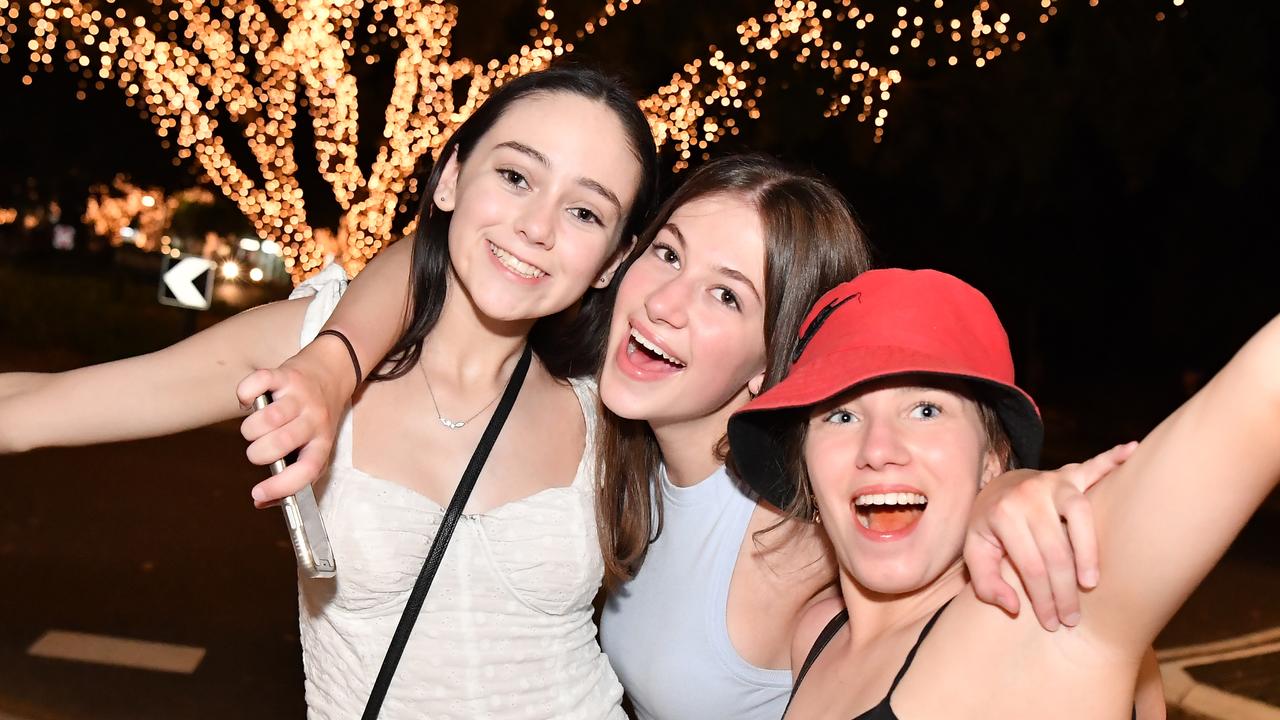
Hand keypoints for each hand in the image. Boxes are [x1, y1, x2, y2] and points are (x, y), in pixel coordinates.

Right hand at [235, 335, 357, 507]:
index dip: (281, 486)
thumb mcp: (315, 446)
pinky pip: (259, 382)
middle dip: (258, 453)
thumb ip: (293, 474)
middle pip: (280, 443)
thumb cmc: (316, 417)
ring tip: (254, 429)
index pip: (307, 470)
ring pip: (267, 418)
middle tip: (259, 448)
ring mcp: (300, 395)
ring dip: (250, 429)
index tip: (258, 493)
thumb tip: (261, 500)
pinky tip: (249, 400)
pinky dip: (245, 393)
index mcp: (323, 442)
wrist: (332, 371)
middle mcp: (314, 419)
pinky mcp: (286, 374)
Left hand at [964, 441, 1138, 630]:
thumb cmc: (990, 528)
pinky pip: (1094, 465)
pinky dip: (1113, 458)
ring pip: (1081, 514)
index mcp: (1003, 515)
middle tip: (1073, 618)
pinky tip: (1132, 451)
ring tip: (1092, 582)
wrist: (993, 489)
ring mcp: (1052, 482)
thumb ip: (985, 583)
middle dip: (1066, 590)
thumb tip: (1014, 607)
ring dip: (1089, 551)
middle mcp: (1028, 495)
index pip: (1031, 566)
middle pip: (1056, 550)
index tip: (1053, 622)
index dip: (1044, 598)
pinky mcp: (1069, 473)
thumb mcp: (974, 553)